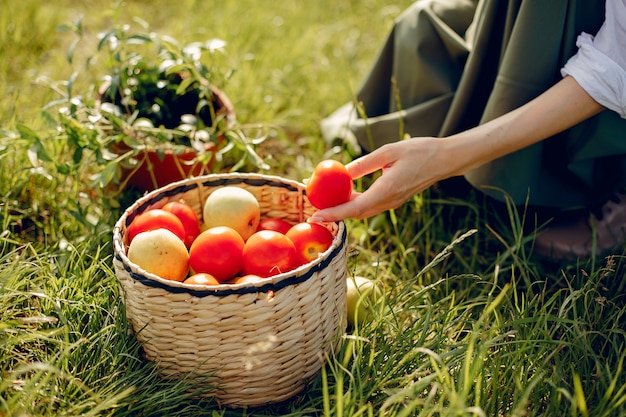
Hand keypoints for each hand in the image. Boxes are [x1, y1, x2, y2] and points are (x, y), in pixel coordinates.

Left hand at [308, 137, 448, 221]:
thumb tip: (342, 172)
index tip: (316, 216)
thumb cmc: (419, 151)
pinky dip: (353, 202)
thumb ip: (364, 164)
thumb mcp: (388, 151)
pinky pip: (369, 205)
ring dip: (342, 208)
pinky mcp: (393, 199)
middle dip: (333, 213)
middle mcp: (389, 202)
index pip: (354, 208)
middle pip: (355, 214)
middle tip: (311, 207)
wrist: (444, 160)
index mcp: (387, 191)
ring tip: (322, 200)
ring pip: (362, 211)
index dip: (334, 214)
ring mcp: (392, 202)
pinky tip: (342, 193)